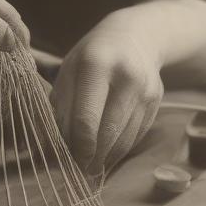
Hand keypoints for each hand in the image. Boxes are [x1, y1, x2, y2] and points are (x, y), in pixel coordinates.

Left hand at [51, 9, 164, 174]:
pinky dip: (120, 148)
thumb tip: (49, 143)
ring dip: (107, 157)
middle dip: (92, 156)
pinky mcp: (156, 101)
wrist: (136, 36)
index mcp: (96, 65)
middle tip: (79, 169)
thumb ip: (59, 103)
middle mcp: (125, 77)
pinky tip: (108, 153)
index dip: (77, 146)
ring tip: (92, 166)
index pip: (85, 118)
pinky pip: (136, 135)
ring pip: (124, 138)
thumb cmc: (91, 56)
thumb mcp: (69, 69)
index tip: (68, 160)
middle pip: (107, 132)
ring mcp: (145, 90)